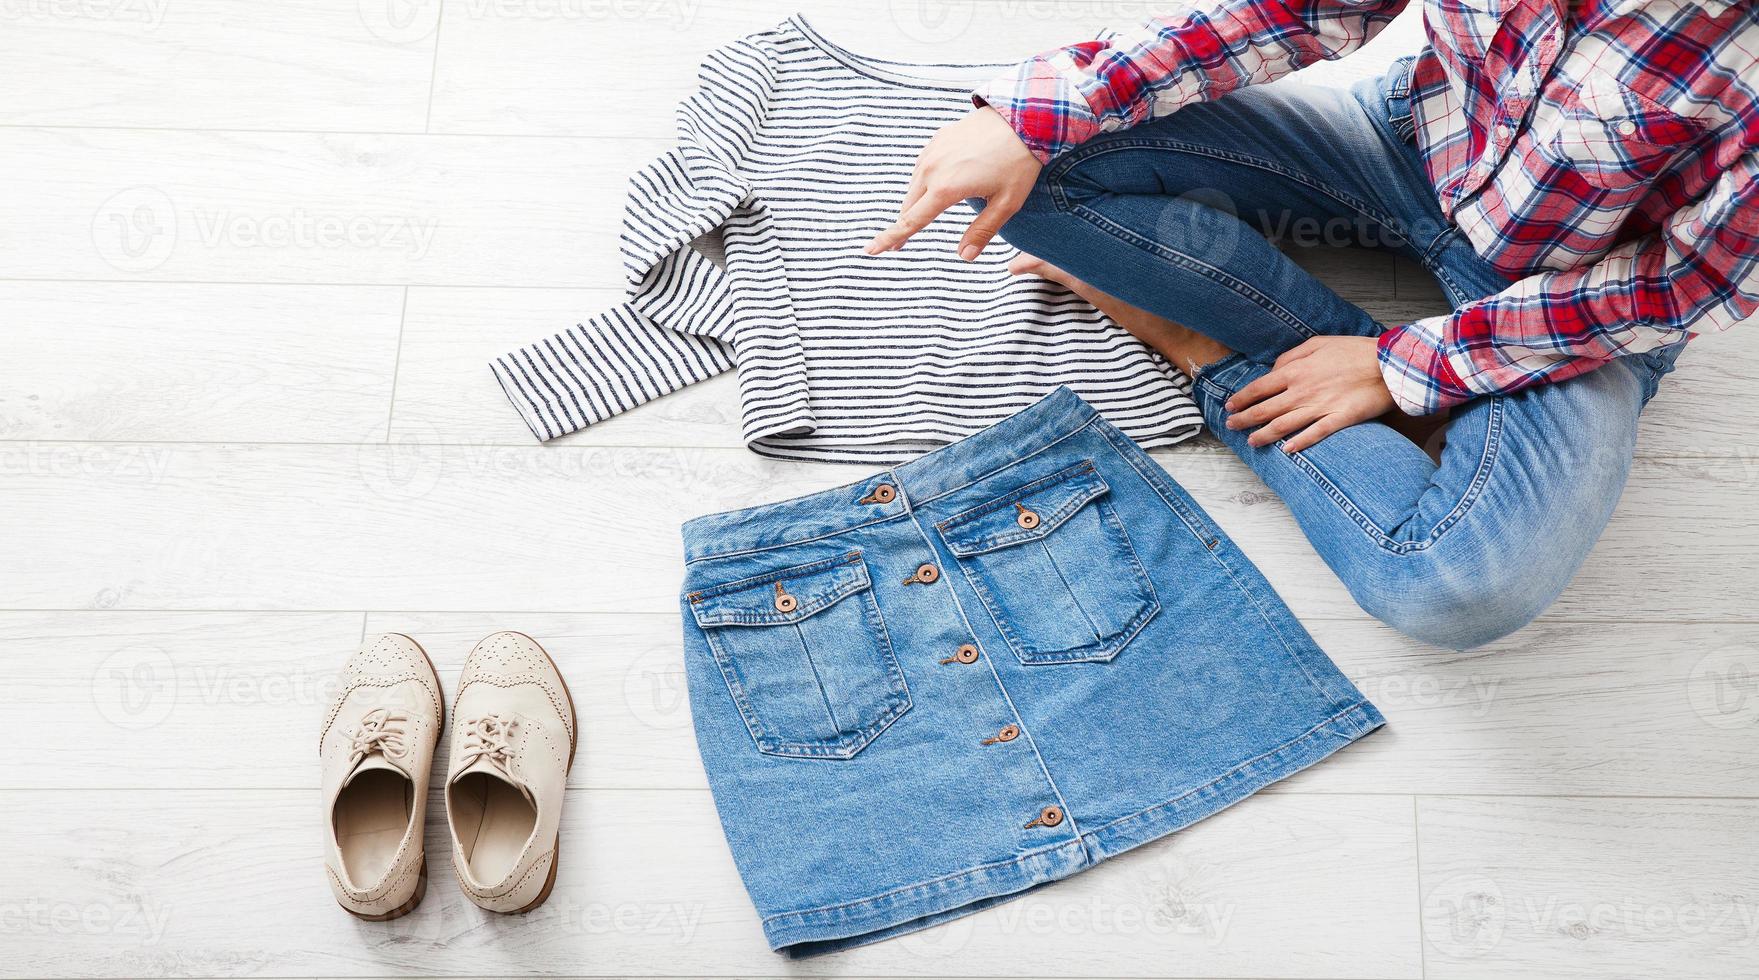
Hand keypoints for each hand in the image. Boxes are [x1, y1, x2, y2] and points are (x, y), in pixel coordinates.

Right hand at [865, 107, 1041, 259]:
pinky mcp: (937, 140)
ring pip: (914, 187)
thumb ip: (982, 232)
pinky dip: (925, 182)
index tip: (871, 250)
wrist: (1022, 118)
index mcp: (946, 189)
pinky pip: (923, 167)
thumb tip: (964, 256)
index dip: (890, 238)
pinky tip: (940, 184)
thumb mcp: (1006, 203)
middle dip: (904, 225)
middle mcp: (932, 169)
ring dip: (918, 203)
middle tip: (901, 245)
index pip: (911, 221)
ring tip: (931, 212)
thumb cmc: (1018, 163)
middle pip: (909, 207)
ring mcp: (932, 152)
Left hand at [1224, 336, 1393, 452]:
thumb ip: (1291, 357)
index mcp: (1296, 372)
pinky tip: (1287, 451)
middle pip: (1265, 409)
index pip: (1259, 388)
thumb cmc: (1353, 350)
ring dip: (1264, 435)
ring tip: (1251, 441)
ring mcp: (1320, 407)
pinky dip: (1299, 443)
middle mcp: (1303, 391)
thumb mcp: (1317, 343)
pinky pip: (1315, 434)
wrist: (1389, 362)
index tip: (1230, 406)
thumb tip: (1273, 371)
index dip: (1241, 398)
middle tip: (1230, 426)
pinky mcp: (1339, 419)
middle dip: (1244, 419)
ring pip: (1284, 425)